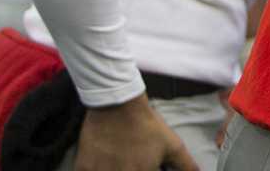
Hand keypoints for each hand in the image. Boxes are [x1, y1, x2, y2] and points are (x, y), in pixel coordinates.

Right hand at [74, 95, 198, 170]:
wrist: (117, 105)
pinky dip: (96, 170)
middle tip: (130, 161)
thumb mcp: (172, 146)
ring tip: (118, 160)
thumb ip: (186, 166)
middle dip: (132, 170)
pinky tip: (104, 162)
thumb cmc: (146, 126)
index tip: (144, 167)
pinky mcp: (82, 168)